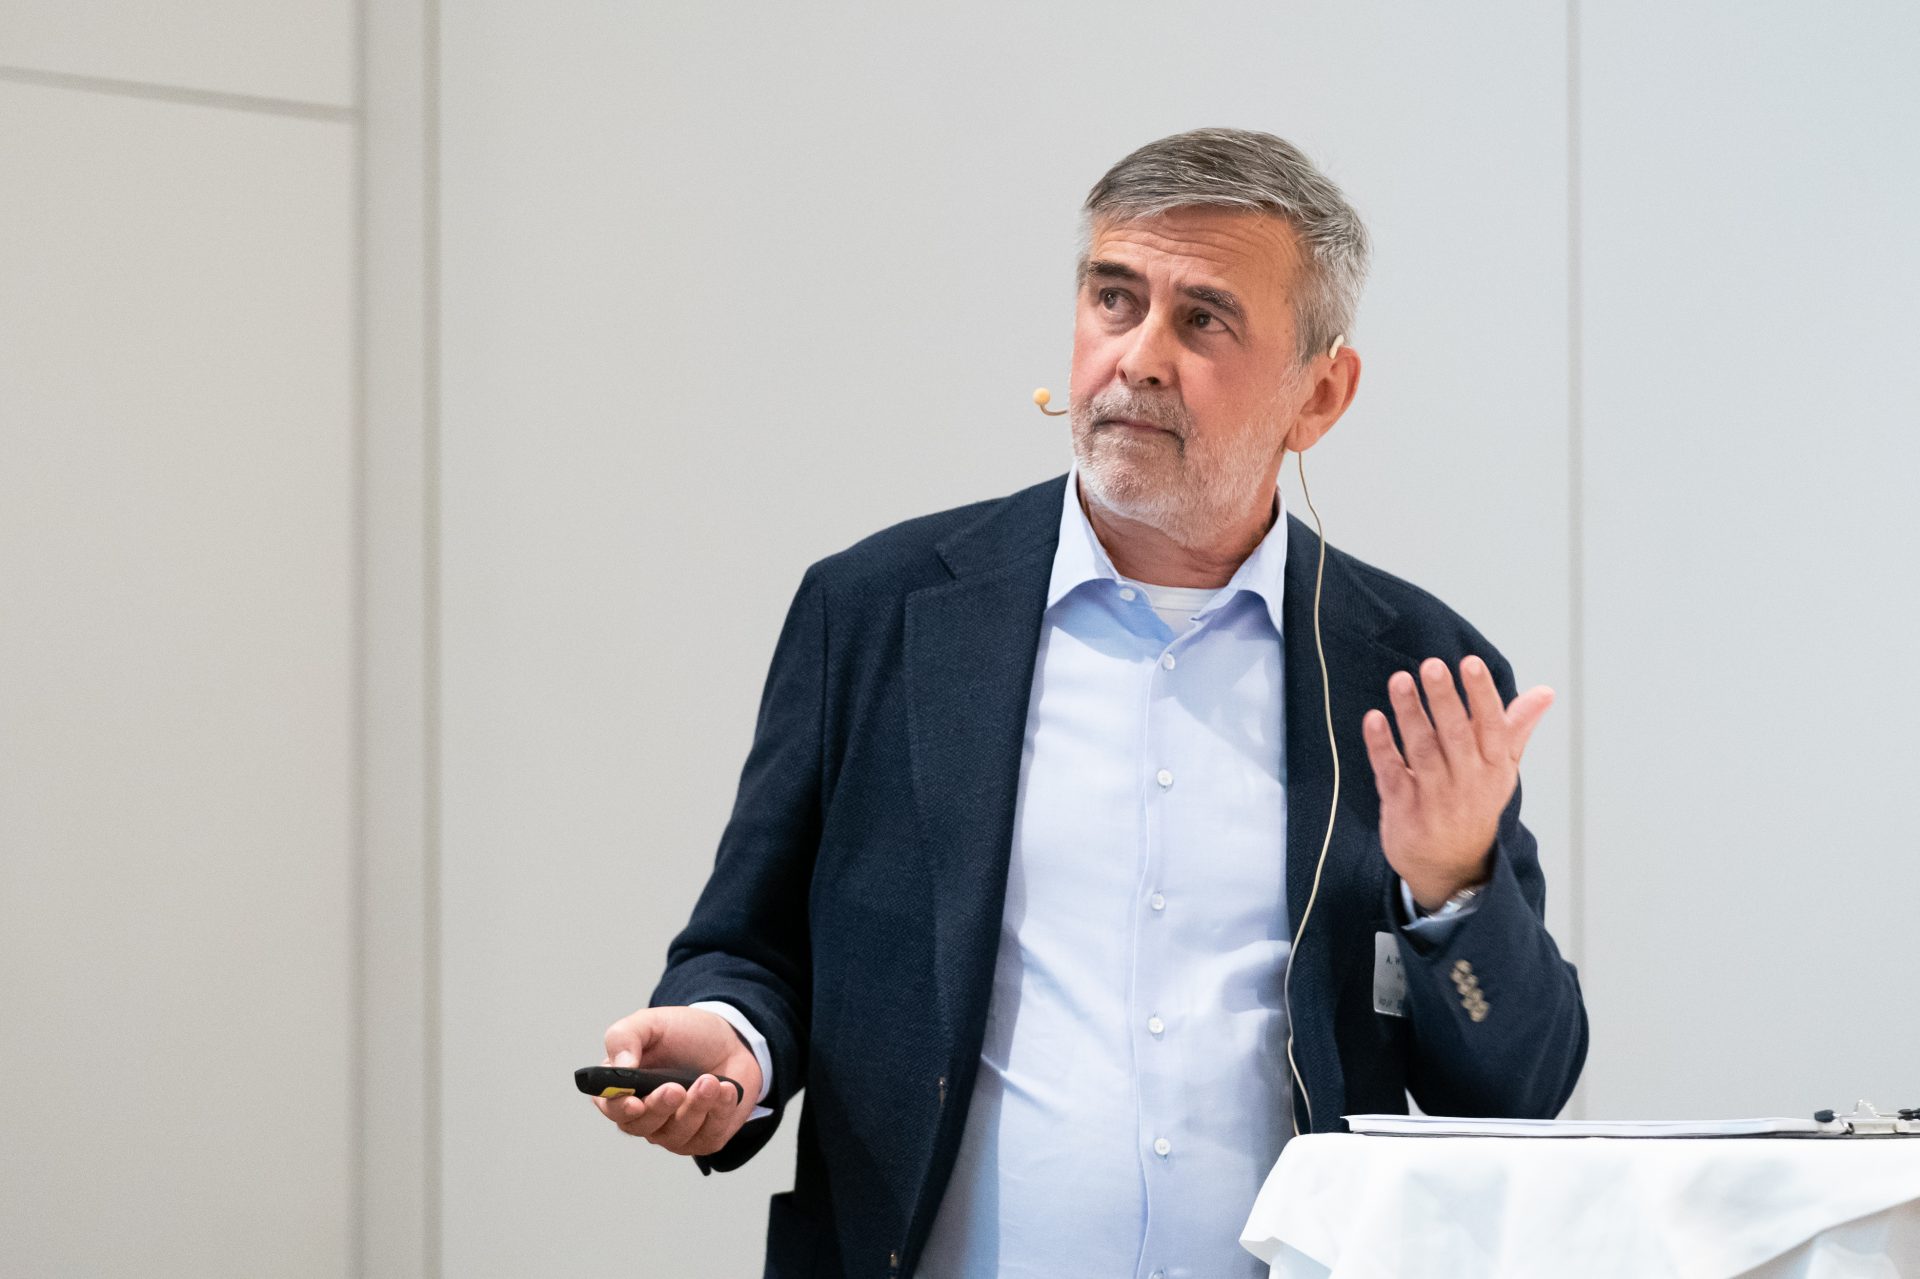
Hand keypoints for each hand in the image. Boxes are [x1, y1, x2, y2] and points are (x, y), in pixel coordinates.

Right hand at [592, 1006, 764, 1156]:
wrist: (729, 1040)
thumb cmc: (684, 1034)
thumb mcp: (652, 1023)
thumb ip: (625, 1037)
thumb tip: (620, 1066)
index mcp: (623, 1087)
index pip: (611, 1106)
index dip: (620, 1108)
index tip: (635, 1102)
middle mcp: (644, 1115)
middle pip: (642, 1126)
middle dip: (660, 1107)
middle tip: (676, 1088)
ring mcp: (672, 1131)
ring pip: (677, 1134)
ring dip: (696, 1106)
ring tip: (710, 1081)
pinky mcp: (703, 1138)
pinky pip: (708, 1136)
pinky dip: (720, 1111)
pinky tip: (727, 1089)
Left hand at [1361, 655, 1552, 910]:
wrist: (1452, 868)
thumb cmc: (1475, 803)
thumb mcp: (1501, 769)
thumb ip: (1516, 728)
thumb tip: (1545, 691)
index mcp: (1493, 768)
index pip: (1491, 727)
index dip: (1481, 695)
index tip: (1470, 663)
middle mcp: (1467, 783)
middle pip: (1455, 737)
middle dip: (1445, 700)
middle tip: (1432, 665)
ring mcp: (1434, 799)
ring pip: (1422, 751)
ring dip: (1410, 715)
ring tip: (1400, 680)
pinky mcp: (1404, 811)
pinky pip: (1392, 775)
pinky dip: (1381, 748)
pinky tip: (1373, 719)